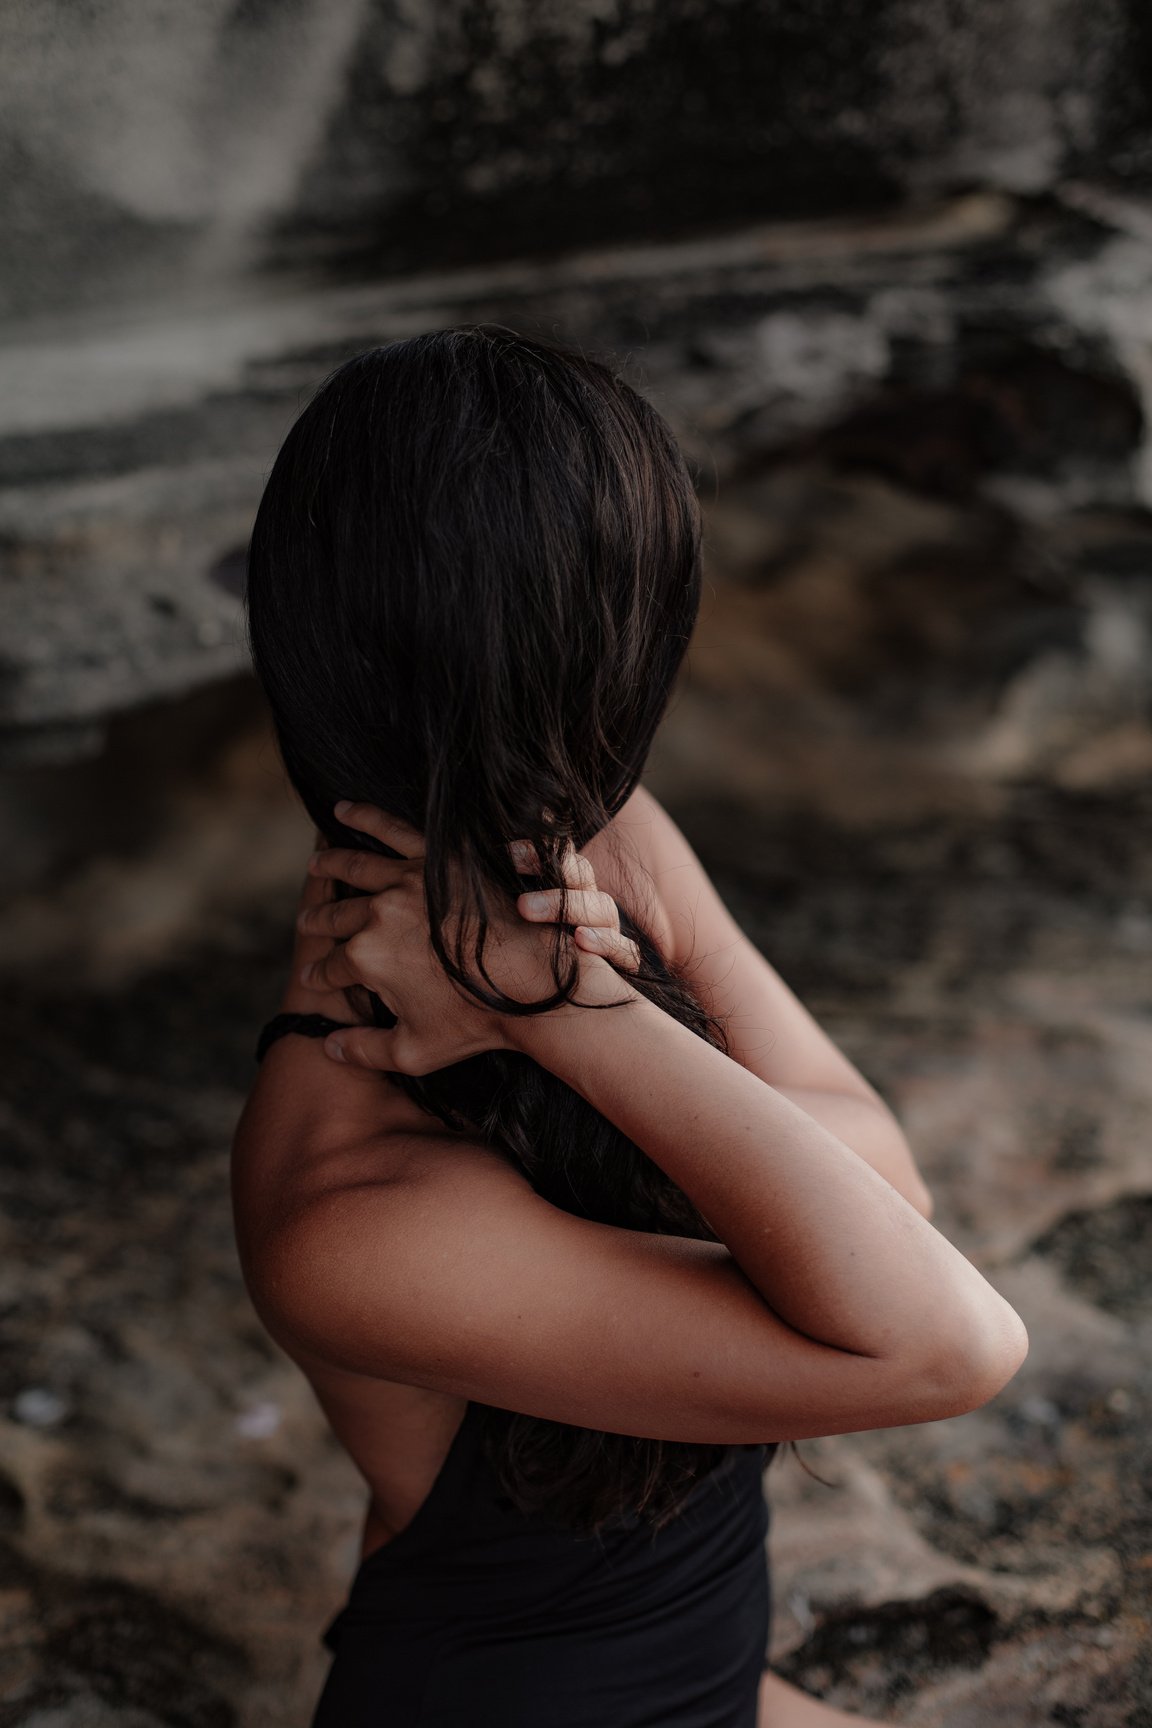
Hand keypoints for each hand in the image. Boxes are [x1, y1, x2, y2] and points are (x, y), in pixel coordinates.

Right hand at [294, 800, 640, 1074]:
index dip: (320, 976)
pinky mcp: (438, 858)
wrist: (537, 982)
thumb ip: (364, 1050)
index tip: (314, 978)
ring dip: (329, 864)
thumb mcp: (415, 1052)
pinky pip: (394, 830)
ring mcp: (409, 881)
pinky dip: (366, 818)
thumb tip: (328, 1046)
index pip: (331, 967)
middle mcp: (379, 913)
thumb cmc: (480, 1022)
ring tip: (315, 865)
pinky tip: (344, 810)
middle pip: (336, 914)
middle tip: (306, 923)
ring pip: (355, 865)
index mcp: (368, 958)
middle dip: (317, 921)